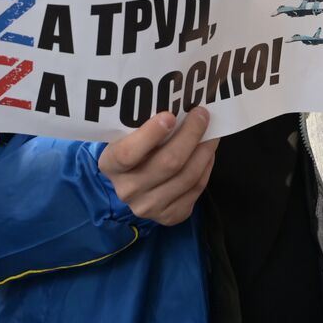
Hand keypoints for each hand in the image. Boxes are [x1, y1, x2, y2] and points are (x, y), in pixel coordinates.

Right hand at [99, 108, 217, 225]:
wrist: (132, 184)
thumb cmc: (133, 149)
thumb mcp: (128, 136)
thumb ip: (147, 125)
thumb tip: (182, 106)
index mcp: (111, 165)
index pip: (129, 153)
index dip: (151, 134)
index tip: (170, 116)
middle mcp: (128, 190)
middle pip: (168, 163)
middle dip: (191, 135)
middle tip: (202, 114)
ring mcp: (149, 207)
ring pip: (188, 177)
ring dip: (205, 150)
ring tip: (211, 132)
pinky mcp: (169, 217)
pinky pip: (196, 190)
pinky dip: (206, 167)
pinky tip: (207, 153)